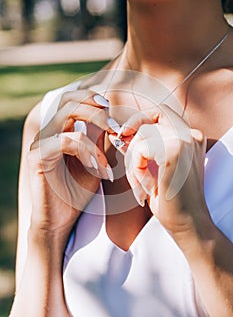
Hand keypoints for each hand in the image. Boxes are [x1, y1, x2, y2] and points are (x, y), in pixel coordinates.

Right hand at [28, 90, 115, 235]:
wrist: (60, 220)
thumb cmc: (77, 191)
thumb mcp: (93, 160)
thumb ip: (97, 139)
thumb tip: (111, 119)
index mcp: (59, 131)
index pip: (72, 100)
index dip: (93, 100)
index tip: (115, 115)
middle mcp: (47, 133)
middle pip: (68, 100)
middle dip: (95, 106)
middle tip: (114, 124)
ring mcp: (39, 144)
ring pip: (67, 115)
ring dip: (95, 126)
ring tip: (114, 144)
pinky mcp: (37, 158)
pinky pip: (65, 141)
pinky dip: (87, 150)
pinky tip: (99, 168)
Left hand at [110, 105, 208, 236]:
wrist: (187, 224)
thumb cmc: (169, 199)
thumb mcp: (152, 167)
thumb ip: (139, 147)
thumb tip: (117, 133)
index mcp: (190, 136)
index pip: (158, 112)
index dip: (138, 122)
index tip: (125, 139)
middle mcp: (191, 133)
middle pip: (147, 121)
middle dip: (132, 141)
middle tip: (132, 167)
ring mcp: (185, 140)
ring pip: (141, 136)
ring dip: (133, 162)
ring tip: (141, 184)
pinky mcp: (174, 151)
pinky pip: (140, 149)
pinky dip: (136, 169)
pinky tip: (147, 187)